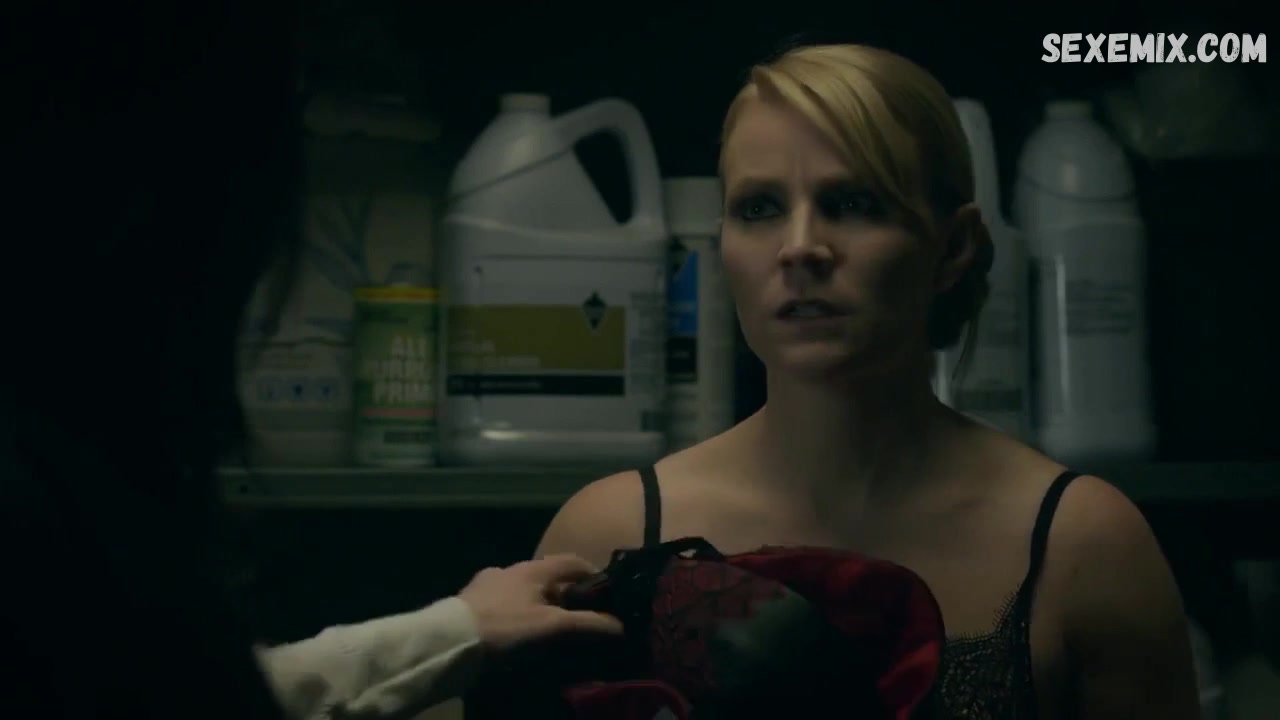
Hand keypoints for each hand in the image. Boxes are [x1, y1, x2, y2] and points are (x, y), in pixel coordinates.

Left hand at [458, 554, 622, 653]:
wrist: (450, 641)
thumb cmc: (506, 627)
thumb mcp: (552, 626)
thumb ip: (588, 623)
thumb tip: (621, 625)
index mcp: (533, 568)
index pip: (572, 561)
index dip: (594, 573)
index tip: (608, 590)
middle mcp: (510, 568)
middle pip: (547, 575)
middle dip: (565, 592)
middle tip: (580, 614)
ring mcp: (486, 583)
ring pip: (522, 589)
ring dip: (538, 601)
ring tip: (547, 625)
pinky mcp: (470, 601)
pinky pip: (502, 602)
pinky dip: (516, 611)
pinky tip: (515, 629)